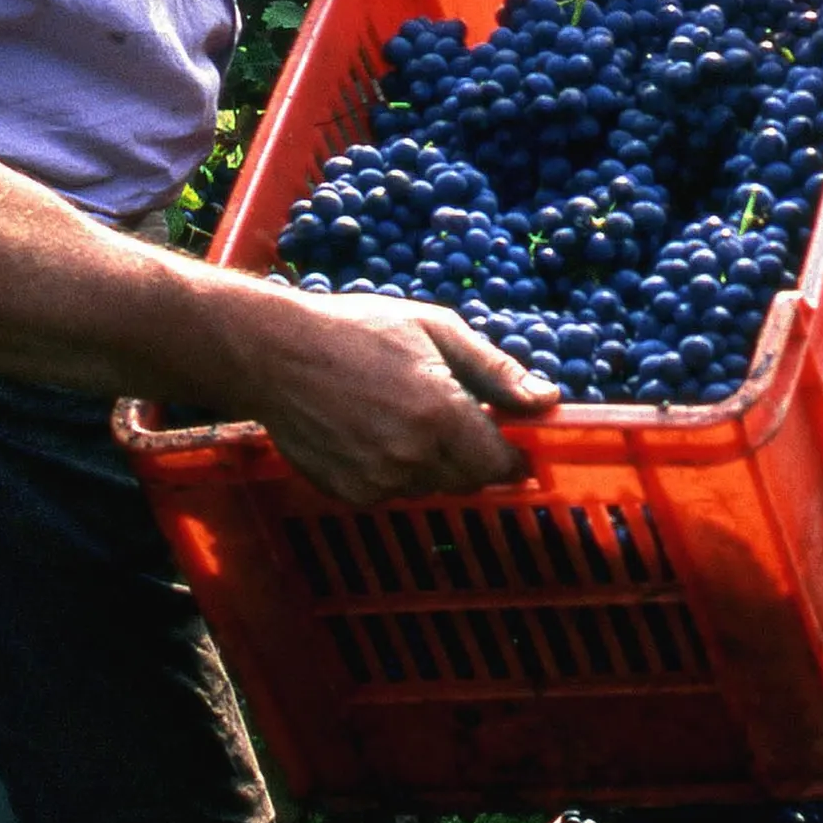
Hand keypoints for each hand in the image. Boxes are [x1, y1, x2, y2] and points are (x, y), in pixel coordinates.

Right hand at [236, 287, 553, 504]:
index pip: (500, 463)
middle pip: (469, 480)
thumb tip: (547, 399)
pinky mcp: (348, 492)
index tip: (515, 444)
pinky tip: (375, 432)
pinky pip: (392, 492)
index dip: (513, 456)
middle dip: (474, 456)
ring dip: (435, 464)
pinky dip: (396, 472)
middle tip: (455, 418)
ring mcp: (376, 481)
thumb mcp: (437, 331)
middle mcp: (411, 458)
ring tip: (407, 416)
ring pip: (431, 487)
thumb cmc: (357, 330)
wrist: (275, 353)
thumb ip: (497, 372)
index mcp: (441, 415)